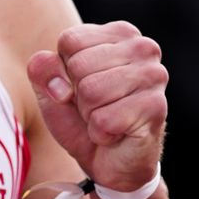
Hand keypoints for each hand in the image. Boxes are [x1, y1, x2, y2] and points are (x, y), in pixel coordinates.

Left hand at [27, 21, 166, 192]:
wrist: (111, 164)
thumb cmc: (83, 120)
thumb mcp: (52, 92)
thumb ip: (42, 70)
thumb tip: (47, 65)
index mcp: (119, 33)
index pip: (69, 41)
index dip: (64, 72)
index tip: (80, 88)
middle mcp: (143, 48)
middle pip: (79, 66)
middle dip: (78, 96)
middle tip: (96, 108)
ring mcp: (154, 76)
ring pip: (91, 92)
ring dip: (90, 116)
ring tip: (105, 119)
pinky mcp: (155, 107)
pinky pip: (104, 120)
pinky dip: (101, 134)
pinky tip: (116, 133)